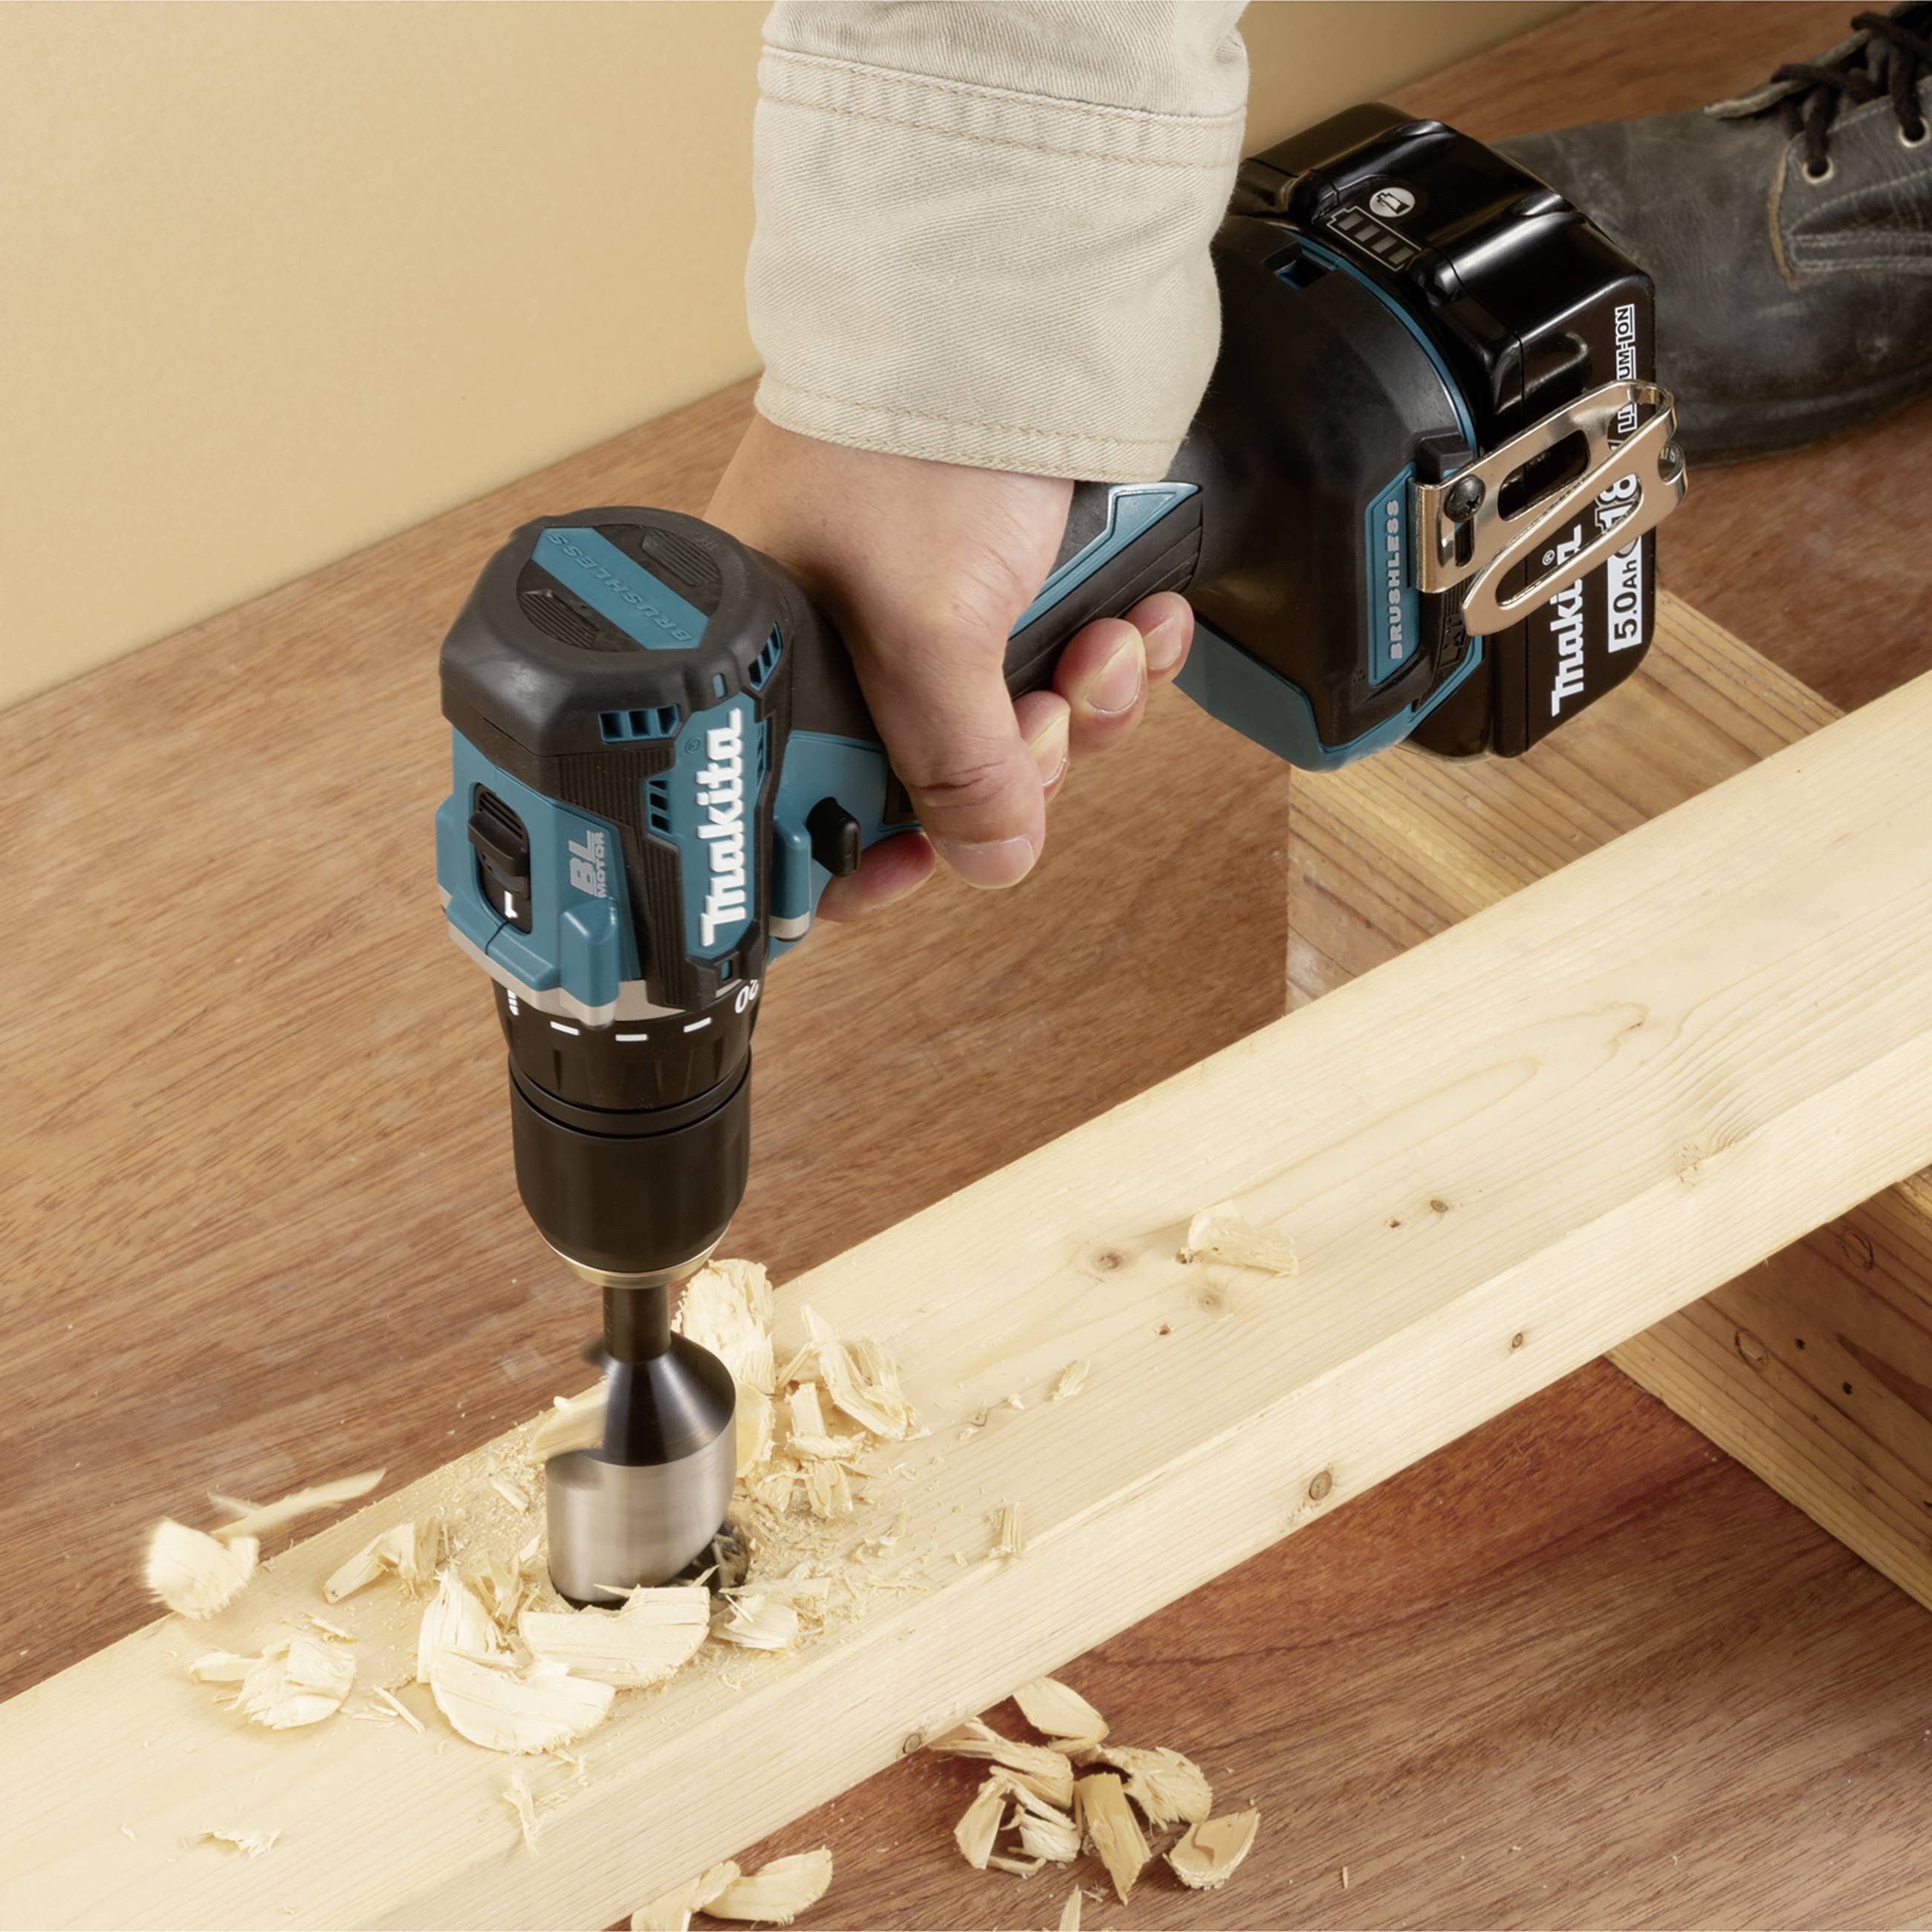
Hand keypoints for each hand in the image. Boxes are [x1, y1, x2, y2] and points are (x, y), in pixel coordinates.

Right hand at [706, 417, 1192, 919]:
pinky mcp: (1014, 590)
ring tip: (1103, 645)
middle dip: (1015, 762)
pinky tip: (1138, 622)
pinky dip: (1114, 660)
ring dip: (1083, 708)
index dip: (863, 853)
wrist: (1016, 305)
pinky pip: (1069, 672)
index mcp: (776, 660)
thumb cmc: (916, 438)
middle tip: (1041, 715)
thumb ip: (953, 766)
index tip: (916, 867)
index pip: (805, 802)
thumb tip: (989, 859)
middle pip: (936, 782)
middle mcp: (849, 647)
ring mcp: (936, 619)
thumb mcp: (926, 627)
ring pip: (1018, 733)